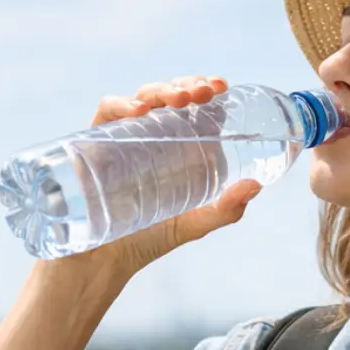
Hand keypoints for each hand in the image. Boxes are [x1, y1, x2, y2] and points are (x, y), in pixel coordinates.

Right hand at [45, 75, 262, 282]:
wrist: (100, 263)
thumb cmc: (146, 240)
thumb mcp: (192, 224)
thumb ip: (225, 210)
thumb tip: (256, 186)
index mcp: (177, 146)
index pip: (193, 106)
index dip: (205, 88)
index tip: (220, 86)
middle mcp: (150, 136)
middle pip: (169, 96)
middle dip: (187, 85)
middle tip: (204, 91)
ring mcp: (122, 137)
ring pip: (141, 98)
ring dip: (162, 90)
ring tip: (181, 98)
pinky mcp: (93, 144)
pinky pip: (105, 113)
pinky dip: (121, 105)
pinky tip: (139, 111)